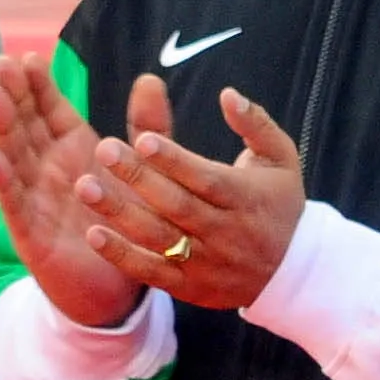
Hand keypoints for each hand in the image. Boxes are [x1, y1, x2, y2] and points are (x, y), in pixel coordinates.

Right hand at [0, 55, 166, 328]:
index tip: (29, 56)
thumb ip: (147, 127)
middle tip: (2, 62)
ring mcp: (34, 199)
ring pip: (14, 155)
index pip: (49, 109)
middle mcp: (47, 169)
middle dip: (13, 94)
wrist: (117, 291)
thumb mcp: (141, 172)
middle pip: (25, 124)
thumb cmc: (126, 226)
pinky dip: (2, 179)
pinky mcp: (30, 232)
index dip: (38, 84)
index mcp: (71, 150)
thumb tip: (150, 78)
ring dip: (1, 125)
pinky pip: (14, 203)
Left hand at [80, 87, 306, 310]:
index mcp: (244, 197)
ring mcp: (205, 262)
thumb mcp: (281, 158)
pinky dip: (122, 256)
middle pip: (176, 205)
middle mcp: (224, 231)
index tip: (143, 138)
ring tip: (86, 187)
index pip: (205, 178)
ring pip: (158, 237)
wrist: (293, 274)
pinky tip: (94, 234)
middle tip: (104, 149)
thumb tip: (228, 94)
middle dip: (138, 178)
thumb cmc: (280, 204)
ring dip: (120, 213)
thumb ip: (255, 123)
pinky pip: (152, 272)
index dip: (174, 160)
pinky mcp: (188, 286)